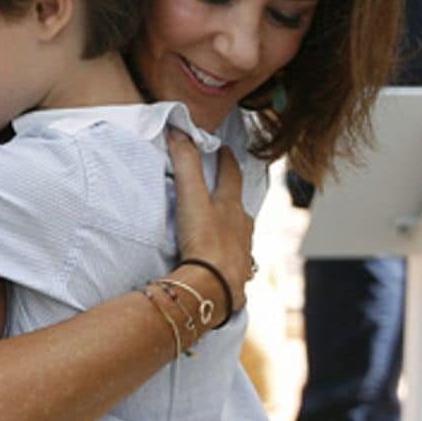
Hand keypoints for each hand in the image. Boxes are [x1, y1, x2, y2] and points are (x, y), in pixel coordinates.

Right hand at [167, 131, 252, 310]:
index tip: (225, 150)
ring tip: (222, 226)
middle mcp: (242, 228)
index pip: (232, 175)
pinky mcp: (236, 277)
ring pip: (240, 234)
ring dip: (232, 227)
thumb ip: (186, 165)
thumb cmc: (205, 241)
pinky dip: (228, 255)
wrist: (215, 288)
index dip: (227, 160)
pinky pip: (234, 260)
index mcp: (232, 207)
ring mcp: (242, 253)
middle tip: (224, 189)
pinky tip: (220, 261)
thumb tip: (179, 132)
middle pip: (239, 206)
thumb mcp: (192, 198)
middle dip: (231, 196)